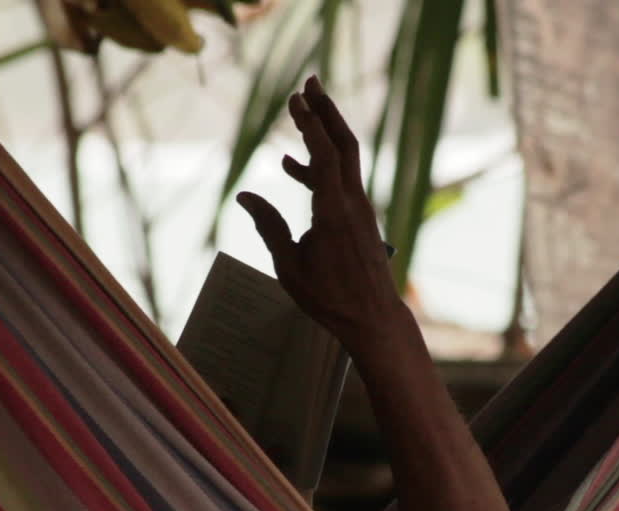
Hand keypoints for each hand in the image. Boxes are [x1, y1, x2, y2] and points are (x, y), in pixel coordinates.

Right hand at [236, 75, 405, 351]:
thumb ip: (269, 227)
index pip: (323, 156)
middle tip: (309, 83)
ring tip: (299, 114)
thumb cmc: (330, 298)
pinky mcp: (360, 218)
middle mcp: (352, 204)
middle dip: (326, 111)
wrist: (373, 318)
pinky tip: (291, 168)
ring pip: (345, 159)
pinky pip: (341, 180)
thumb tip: (245, 196)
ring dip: (324, 133)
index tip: (295, 99)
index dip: (309, 124)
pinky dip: (320, 165)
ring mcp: (360, 209)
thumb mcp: (290, 267)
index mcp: (334, 213)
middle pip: (344, 144)